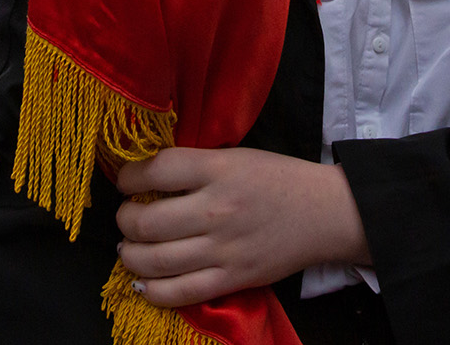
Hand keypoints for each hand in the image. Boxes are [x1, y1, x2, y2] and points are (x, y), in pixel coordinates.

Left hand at [115, 146, 370, 307]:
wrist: (325, 212)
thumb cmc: (279, 178)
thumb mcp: (236, 156)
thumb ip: (194, 165)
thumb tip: (146, 176)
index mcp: (219, 169)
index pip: (157, 170)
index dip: (128, 176)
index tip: (125, 180)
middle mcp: (217, 209)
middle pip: (147, 221)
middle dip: (125, 219)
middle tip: (127, 216)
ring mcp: (223, 249)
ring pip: (155, 260)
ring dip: (130, 254)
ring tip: (129, 247)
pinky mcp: (232, 279)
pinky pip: (180, 293)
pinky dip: (152, 290)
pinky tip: (143, 281)